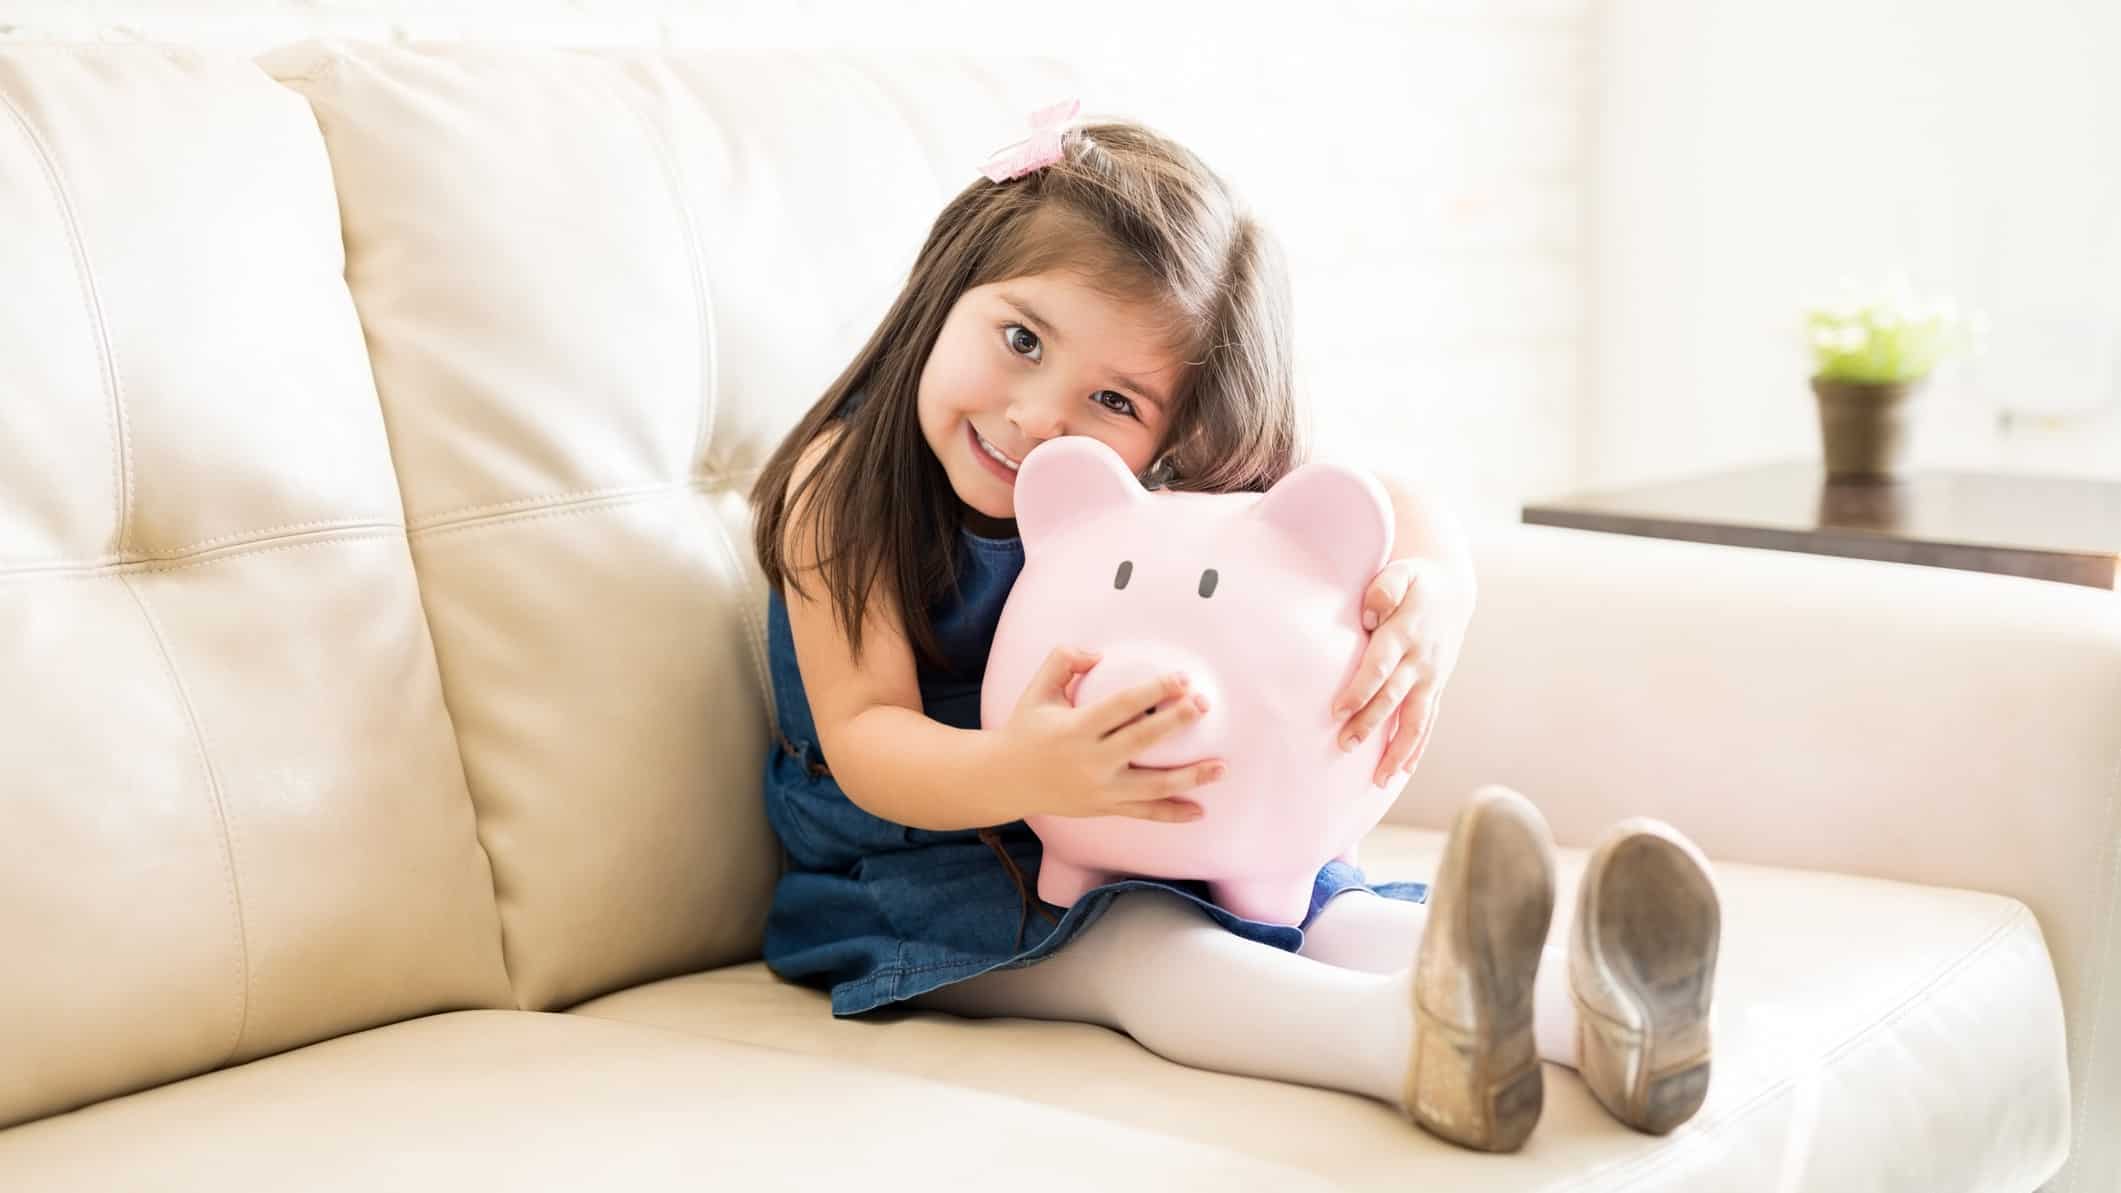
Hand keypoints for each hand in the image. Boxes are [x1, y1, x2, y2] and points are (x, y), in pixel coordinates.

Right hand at [1000, 647, 1224, 822]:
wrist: (1004, 780)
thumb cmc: (1026, 729)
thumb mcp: (1038, 690)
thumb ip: (1064, 660)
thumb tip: (1098, 653)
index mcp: (1076, 728)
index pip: (1123, 706)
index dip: (1155, 690)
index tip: (1182, 678)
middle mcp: (1090, 761)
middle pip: (1143, 741)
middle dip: (1177, 722)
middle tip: (1204, 705)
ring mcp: (1099, 789)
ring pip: (1152, 785)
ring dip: (1190, 776)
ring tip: (1221, 767)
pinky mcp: (1103, 808)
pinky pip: (1142, 812)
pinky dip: (1171, 813)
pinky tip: (1199, 811)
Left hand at [1332, 558, 1474, 785]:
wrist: (1452, 589)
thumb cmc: (1414, 581)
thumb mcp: (1400, 572)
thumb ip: (1384, 589)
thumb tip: (1367, 614)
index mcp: (1406, 633)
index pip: (1380, 666)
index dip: (1361, 689)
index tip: (1338, 710)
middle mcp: (1420, 661)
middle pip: (1392, 698)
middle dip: (1369, 724)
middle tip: (1344, 745)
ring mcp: (1430, 678)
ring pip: (1415, 720)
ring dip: (1397, 750)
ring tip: (1379, 778)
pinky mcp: (1435, 688)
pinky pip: (1427, 723)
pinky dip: (1416, 749)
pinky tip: (1402, 772)